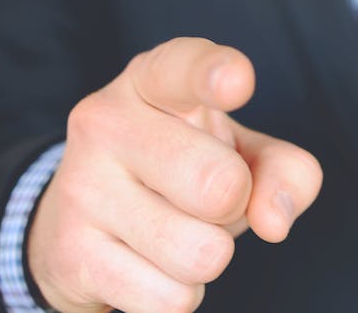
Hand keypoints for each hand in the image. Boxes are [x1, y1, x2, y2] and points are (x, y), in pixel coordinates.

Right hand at [27, 37, 322, 312]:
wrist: (79, 223)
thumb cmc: (183, 172)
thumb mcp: (241, 153)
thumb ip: (285, 170)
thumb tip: (273, 220)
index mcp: (153, 81)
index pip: (183, 67)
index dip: (215, 74)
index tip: (237, 82)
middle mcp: (107, 122)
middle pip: (220, 186)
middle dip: (235, 207)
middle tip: (210, 199)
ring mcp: (82, 187)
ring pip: (201, 253)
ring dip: (208, 256)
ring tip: (178, 230)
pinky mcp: (71, 253)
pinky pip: (170, 298)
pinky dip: (179, 294)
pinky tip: (150, 265)